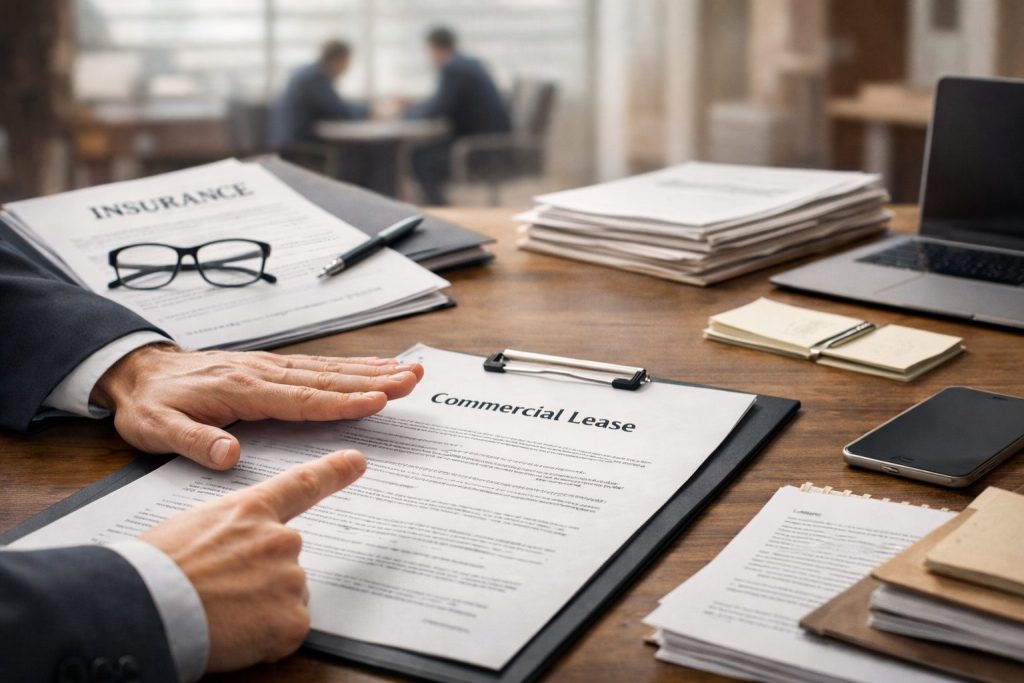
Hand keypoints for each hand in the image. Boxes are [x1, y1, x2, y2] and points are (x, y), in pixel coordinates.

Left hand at [91, 345, 421, 468]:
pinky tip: (373, 368)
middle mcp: (264, 373)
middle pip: (328, 378)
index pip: (303, 398)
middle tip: (413, 380)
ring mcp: (270, 367)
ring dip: (372, 370)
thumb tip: (229, 457)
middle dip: (374, 379)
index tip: (378, 401)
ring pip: (330, 369)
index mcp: (242, 389)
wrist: (137, 371)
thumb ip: (195, 442)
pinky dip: (351, 366)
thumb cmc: (150, 404)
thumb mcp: (158, 430)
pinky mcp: (272, 367)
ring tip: (408, 371)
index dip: (343, 402)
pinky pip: (319, 366)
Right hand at [141, 449, 365, 670]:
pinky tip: (234, 635)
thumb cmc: (154, 569)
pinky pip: (287, 632)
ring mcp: (290, 578)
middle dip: (262, 577)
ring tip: (219, 613)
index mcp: (251, 510)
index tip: (357, 462)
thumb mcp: (192, 528)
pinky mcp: (292, 620)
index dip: (333, 472)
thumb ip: (231, 531)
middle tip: (221, 592)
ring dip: (262, 610)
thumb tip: (237, 550)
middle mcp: (280, 538)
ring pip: (286, 597)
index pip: (302, 485)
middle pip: (286, 558)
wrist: (143, 608)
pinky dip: (265, 640)